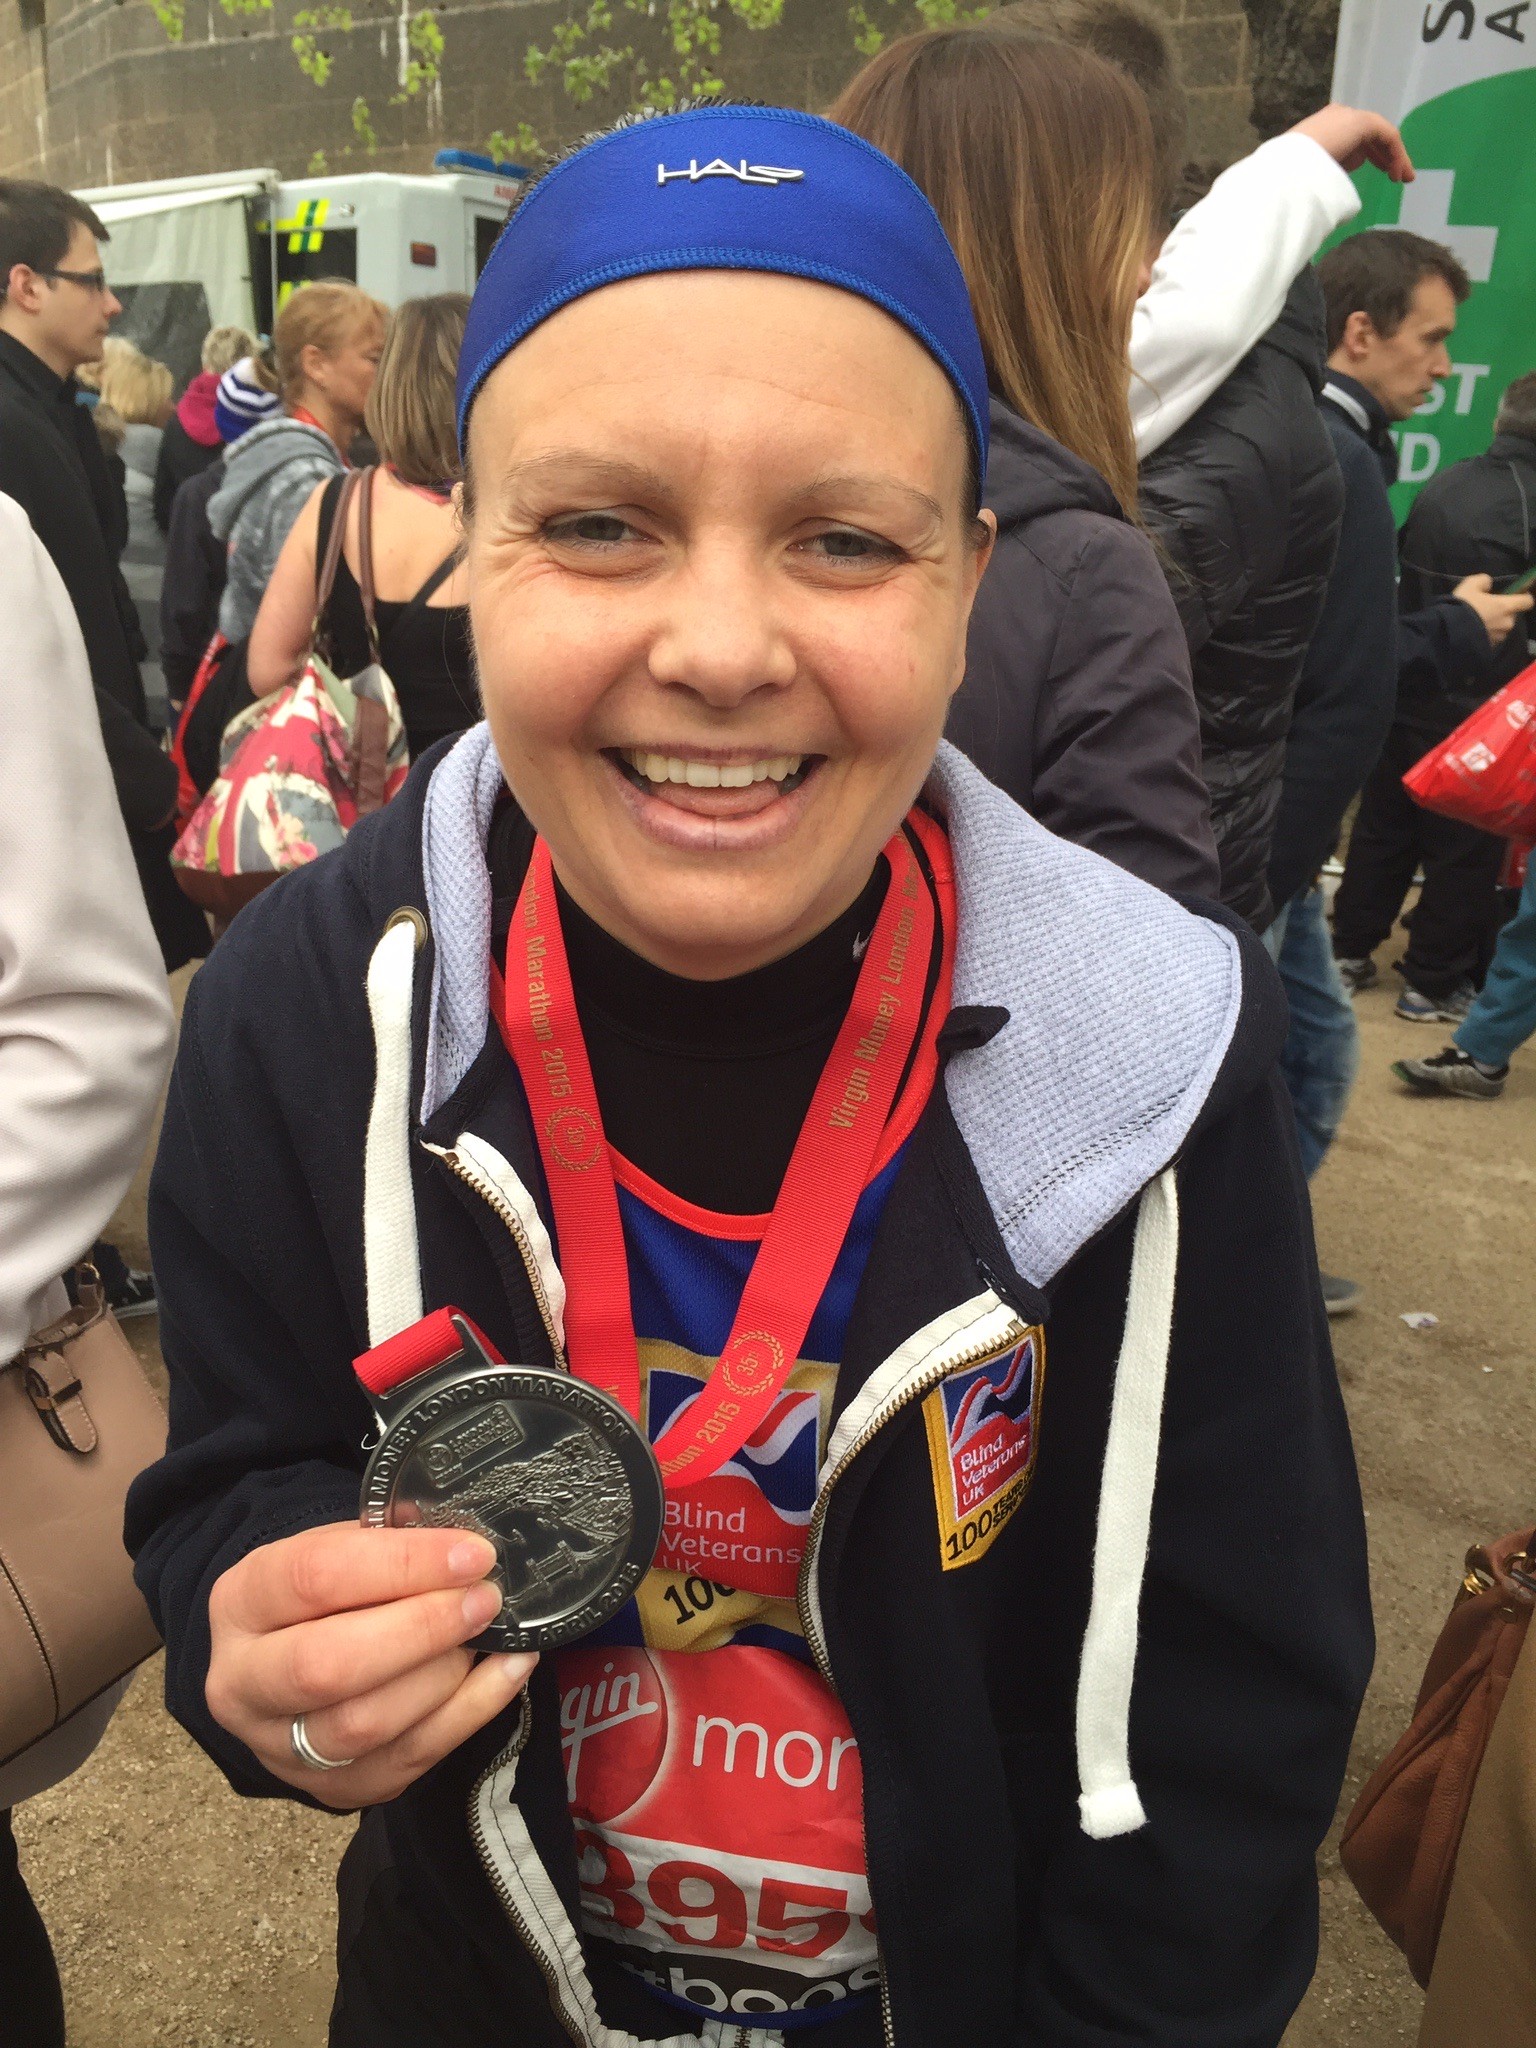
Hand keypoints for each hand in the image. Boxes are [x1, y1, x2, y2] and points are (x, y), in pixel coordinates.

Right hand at [205, 1523, 535, 1808]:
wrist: (285, 1661)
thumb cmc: (323, 1594)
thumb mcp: (335, 1549)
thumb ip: (386, 1543)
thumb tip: (459, 1543)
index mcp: (241, 1602)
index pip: (314, 1578)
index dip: (401, 1565)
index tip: (470, 1554)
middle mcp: (243, 1683)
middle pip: (327, 1666)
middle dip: (421, 1629)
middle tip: (482, 1600)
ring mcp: (281, 1748)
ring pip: (365, 1725)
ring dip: (444, 1676)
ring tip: (488, 1634)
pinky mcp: (333, 1788)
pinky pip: (408, 1759)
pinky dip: (471, 1712)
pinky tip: (506, 1671)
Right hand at [1291, 105, 1414, 183]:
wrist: (1288, 166)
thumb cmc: (1293, 177)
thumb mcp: (1313, 172)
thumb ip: (1331, 167)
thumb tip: (1345, 173)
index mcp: (1324, 127)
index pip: (1355, 137)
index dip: (1371, 155)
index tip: (1382, 173)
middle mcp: (1339, 117)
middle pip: (1372, 135)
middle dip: (1386, 155)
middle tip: (1396, 175)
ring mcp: (1351, 117)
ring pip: (1382, 135)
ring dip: (1395, 157)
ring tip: (1403, 178)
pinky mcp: (1363, 122)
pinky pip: (1387, 137)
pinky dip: (1396, 154)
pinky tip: (1398, 172)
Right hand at [1453, 573, 1534, 647]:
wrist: (1447, 632)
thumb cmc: (1463, 606)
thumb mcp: (1470, 585)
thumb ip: (1483, 581)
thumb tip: (1488, 584)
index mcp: (1506, 606)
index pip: (1527, 601)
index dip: (1523, 597)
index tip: (1516, 594)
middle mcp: (1507, 623)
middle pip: (1512, 615)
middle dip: (1503, 612)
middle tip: (1487, 609)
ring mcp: (1499, 637)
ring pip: (1501, 628)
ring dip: (1494, 624)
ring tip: (1477, 623)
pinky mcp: (1489, 648)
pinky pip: (1491, 638)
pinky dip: (1485, 634)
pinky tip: (1473, 632)